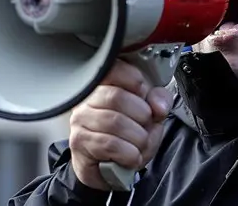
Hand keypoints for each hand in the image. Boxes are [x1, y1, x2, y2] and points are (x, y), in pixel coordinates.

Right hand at [69, 59, 171, 190]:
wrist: (111, 168)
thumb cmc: (128, 136)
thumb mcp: (150, 114)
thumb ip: (159, 101)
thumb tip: (158, 105)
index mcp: (104, 85)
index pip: (113, 69)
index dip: (135, 81)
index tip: (145, 94)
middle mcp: (86, 99)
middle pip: (116, 97)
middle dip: (141, 114)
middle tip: (147, 125)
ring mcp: (80, 121)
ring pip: (114, 122)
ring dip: (138, 137)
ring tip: (140, 144)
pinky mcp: (79, 143)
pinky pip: (109, 144)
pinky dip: (129, 153)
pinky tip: (132, 156)